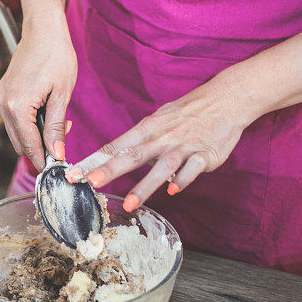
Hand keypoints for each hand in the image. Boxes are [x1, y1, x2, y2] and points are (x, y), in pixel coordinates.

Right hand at [0, 7, 77, 171]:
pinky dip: (29, 122)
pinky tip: (47, 112)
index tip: (59, 169)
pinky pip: (15, 117)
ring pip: (16, 132)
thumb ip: (56, 126)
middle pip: (20, 143)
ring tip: (59, 123)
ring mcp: (2, 96)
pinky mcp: (4, 91)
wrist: (43, 26)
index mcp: (18, 106)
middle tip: (63, 142)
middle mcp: (4, 103)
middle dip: (40, 148)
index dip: (45, 160)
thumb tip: (56, 153)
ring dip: (35, 135)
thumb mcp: (62, 94)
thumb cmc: (56, 54)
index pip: (29, 146)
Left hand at [66, 71, 247, 210]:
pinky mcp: (205, 154)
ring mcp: (184, 145)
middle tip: (89, 181)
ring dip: (144, 185)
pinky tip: (173, 190)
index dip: (94, 159)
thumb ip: (143, 141)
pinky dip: (182, 179)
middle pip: (132, 154)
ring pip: (161, 165)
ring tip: (129, 203)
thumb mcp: (161, 119)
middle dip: (109, 169)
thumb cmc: (189, 112)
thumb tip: (123, 160)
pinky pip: (192, 168)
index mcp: (149, 127)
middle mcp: (163, 136)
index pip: (116, 145)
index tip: (75, 172)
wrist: (226, 99)